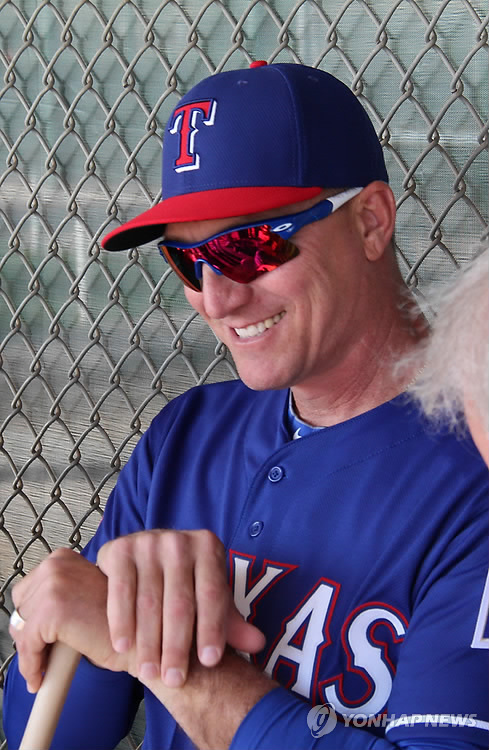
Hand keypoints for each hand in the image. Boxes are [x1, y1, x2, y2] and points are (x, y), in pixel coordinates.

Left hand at [9, 549, 128, 692]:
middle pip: (21, 604)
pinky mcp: (53, 608)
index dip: (32, 616)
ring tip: (42, 668)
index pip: (28, 588)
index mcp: (64, 558)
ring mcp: (55, 583)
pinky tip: (40, 677)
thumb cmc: (120, 622)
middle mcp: (57, 563)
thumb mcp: (83, 596)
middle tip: (41, 654)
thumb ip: (60, 596)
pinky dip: (30, 665)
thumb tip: (27, 619)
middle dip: (28, 632)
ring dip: (30, 651)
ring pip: (21, 626)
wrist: (143, 637)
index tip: (40, 637)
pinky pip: (27, 644)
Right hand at [96, 529, 265, 686]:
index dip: (212, 629)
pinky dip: (122, 621)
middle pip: (180, 602)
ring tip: (149, 673)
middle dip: (177, 645)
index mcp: (208, 547)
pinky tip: (123, 647)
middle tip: (174, 679)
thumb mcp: (208, 595)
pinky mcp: (120, 549)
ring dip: (148, 642)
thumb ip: (229, 620)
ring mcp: (147, 542)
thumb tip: (257, 643)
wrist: (143, 554)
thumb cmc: (184, 581)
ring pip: (149, 602)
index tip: (210, 662)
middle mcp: (178, 541)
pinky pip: (121, 592)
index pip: (212, 593)